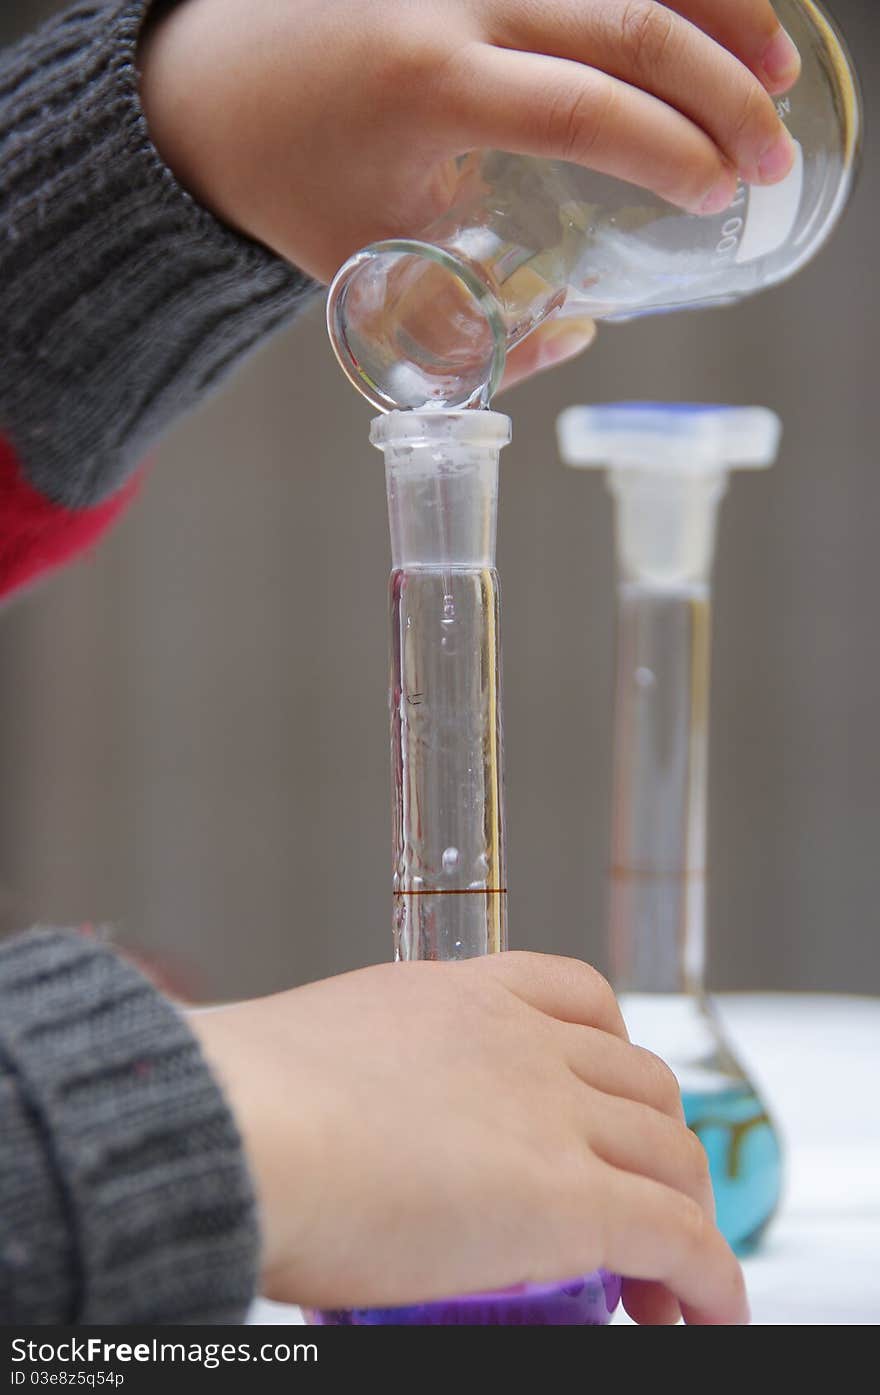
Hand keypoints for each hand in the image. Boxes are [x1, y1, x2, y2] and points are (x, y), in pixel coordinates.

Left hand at [140, 0, 799, 286]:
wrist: (216, 85)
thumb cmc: (294, 187)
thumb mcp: (368, 276)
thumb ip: (467, 331)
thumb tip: (579, 333)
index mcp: (430, 86)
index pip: (583, 108)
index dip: (668, 150)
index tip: (718, 197)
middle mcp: (456, 2)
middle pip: (627, 23)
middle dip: (720, 92)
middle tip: (772, 157)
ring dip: (717, 15)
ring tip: (778, 72)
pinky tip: (717, 17)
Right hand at [191, 952, 747, 1324]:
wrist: (237, 1125)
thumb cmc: (238, 1103)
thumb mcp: (315, 1061)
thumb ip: (351, 1087)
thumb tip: (326, 1141)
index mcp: (462, 994)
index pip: (580, 998)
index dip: (614, 1055)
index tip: (607, 1104)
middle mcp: (523, 1042)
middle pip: (643, 1085)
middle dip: (654, 1145)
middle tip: (634, 1209)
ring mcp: (553, 1115)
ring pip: (672, 1157)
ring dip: (687, 1217)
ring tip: (662, 1287)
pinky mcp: (570, 1198)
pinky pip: (679, 1238)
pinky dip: (710, 1281)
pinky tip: (704, 1315)